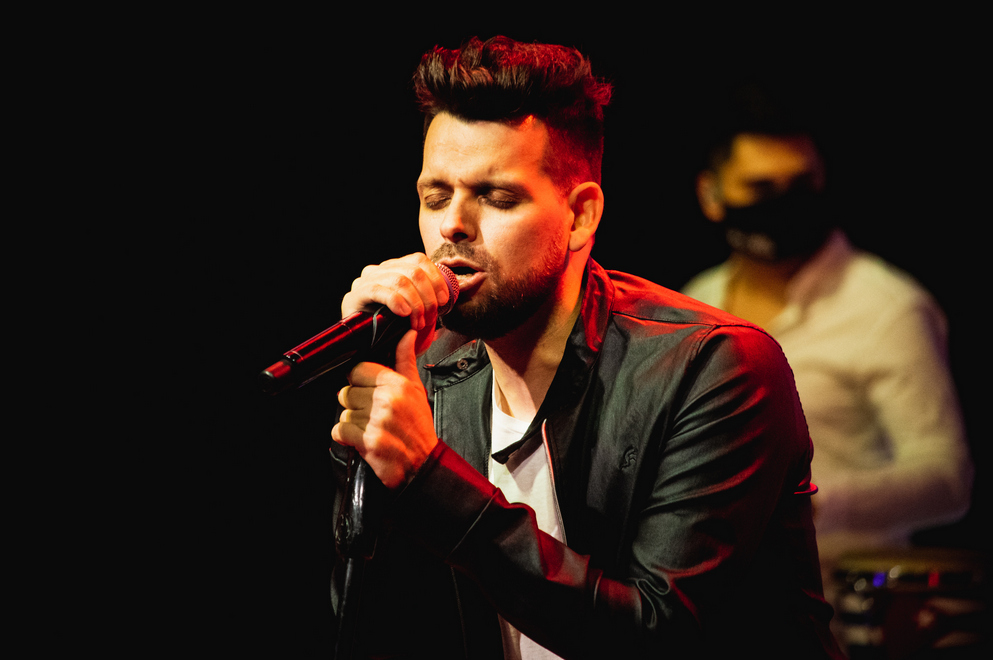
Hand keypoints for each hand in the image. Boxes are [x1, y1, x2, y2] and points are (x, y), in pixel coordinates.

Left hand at [331, 329, 438, 488]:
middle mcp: (387, 400)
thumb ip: (406, 361)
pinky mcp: (368, 441)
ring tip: (370, 429)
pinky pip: (339, 431)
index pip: (358, 370)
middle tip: (372, 415)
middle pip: (347, 392)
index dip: (360, 382)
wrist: (423, 464)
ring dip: (352, 423)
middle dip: (356, 405)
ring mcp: (377, 421)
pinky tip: (362, 440)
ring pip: (343, 413)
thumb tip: (407, 336)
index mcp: (397, 384)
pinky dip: (345, 438)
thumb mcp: (417, 390)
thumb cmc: (419, 428)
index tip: (368, 392)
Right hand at [341, 253, 451, 355]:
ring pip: (399, 280)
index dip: (436, 278)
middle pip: (413, 271)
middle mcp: (379, 271)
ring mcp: (365, 281)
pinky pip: (379, 290)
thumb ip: (430, 303)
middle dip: (428, 296)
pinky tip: (404, 313)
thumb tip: (447, 296)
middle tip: (430, 316)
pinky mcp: (355, 295)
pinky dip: (396, 301)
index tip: (444, 300)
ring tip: (418, 322)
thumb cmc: (392, 332)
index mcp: (394, 269)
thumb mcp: (417, 316)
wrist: (366, 351)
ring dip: (416, 303)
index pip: (418, 260)